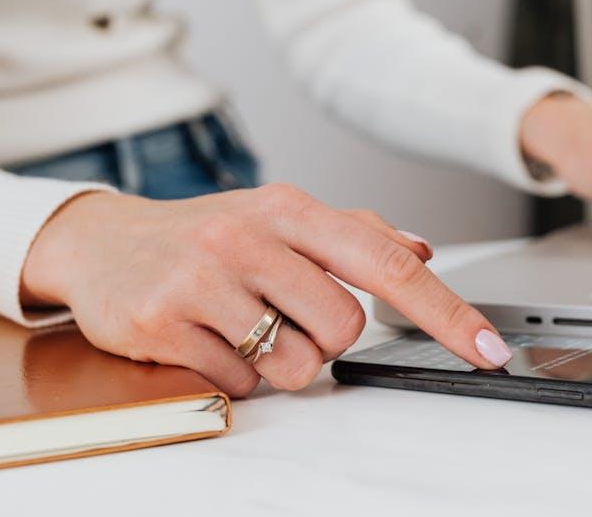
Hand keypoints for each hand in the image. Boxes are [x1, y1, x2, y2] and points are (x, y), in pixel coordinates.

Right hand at [19, 185, 513, 396]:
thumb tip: (422, 249)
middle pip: (345, 327)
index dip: (446, 311)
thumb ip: (358, 233)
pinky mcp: (162, 324)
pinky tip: (209, 338)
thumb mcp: (283, 218)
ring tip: (246, 327)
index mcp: (292, 208)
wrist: (104, 242)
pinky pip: (239, 383)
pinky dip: (235, 373)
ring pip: (296, 364)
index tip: (488, 347)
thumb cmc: (209, 232)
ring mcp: (203, 280)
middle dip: (326, 337)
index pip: (388, 264)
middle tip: (286, 315)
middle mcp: (250, 236)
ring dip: (282, 361)